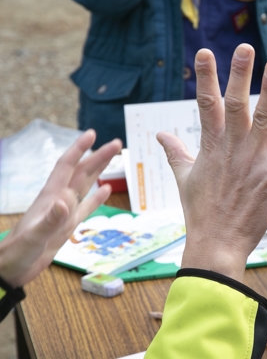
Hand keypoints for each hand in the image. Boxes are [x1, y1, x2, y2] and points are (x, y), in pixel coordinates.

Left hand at [0, 130, 121, 287]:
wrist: (10, 270)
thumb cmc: (17, 252)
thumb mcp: (34, 237)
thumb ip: (51, 219)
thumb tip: (66, 201)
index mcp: (50, 197)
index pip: (67, 166)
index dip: (79, 149)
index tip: (93, 134)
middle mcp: (59, 200)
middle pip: (81, 172)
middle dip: (98, 156)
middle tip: (117, 144)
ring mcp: (64, 212)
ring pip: (85, 185)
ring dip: (100, 170)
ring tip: (114, 157)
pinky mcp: (68, 225)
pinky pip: (86, 207)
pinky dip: (98, 197)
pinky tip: (107, 190)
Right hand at [157, 44, 266, 281]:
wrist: (215, 244)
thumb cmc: (200, 212)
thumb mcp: (183, 178)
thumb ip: (174, 152)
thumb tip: (159, 133)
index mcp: (210, 146)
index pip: (206, 104)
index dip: (206, 77)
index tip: (204, 52)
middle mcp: (231, 148)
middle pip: (235, 104)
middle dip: (239, 74)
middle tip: (245, 47)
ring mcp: (252, 162)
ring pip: (264, 120)